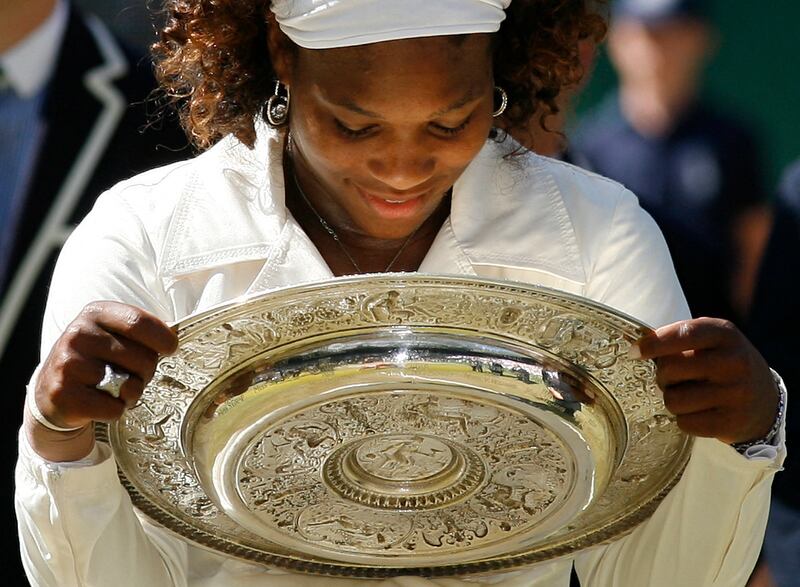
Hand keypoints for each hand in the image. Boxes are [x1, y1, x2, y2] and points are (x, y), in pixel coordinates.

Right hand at [33, 301, 177, 432]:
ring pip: (130, 384)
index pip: (139, 322)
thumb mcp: (113, 335)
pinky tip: (99, 403)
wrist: (52, 393)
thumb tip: (172, 340)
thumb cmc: (97, 361)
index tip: (171, 349)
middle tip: (131, 375)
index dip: (163, 338)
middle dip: (148, 372)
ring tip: (115, 388)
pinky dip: (115, 410)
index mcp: (96, 313)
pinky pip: (114, 408)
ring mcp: (69, 363)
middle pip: (142, 357)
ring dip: (132, 393)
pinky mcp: (64, 394)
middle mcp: (78, 334)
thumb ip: (140, 333)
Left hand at [633, 318, 778, 444]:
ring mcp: (736, 393)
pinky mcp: (732, 422)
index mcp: (726, 334)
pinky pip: (685, 423)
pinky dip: (685, 420)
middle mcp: (734, 361)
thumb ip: (680, 338)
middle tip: (675, 379)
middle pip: (670, 369)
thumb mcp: (711, 341)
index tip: (635, 352)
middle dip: (663, 375)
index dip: (654, 343)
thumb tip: (638, 348)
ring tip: (689, 396)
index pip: (684, 333)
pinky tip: (700, 412)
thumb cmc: (723, 364)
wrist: (764, 401)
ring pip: (673, 400)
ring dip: (672, 400)